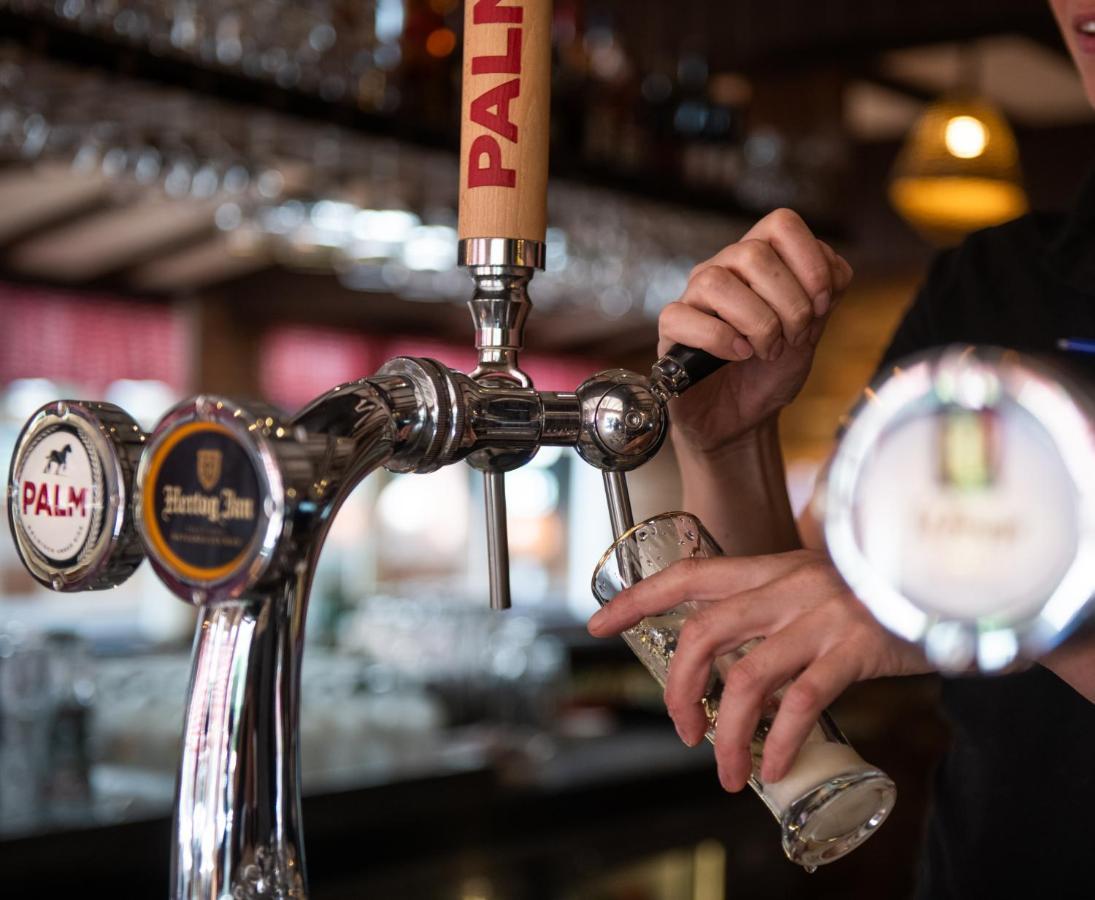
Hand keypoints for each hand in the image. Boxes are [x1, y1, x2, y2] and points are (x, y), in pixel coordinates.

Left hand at [586, 550, 930, 792]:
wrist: (946, 592)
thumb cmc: (870, 597)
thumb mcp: (810, 589)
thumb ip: (768, 613)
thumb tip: (725, 659)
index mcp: (768, 570)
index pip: (686, 575)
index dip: (637, 598)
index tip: (598, 623)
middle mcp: (785, 588)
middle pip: (704, 632)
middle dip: (678, 685)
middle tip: (679, 725)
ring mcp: (818, 618)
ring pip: (747, 676)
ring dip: (723, 729)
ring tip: (720, 764)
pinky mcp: (853, 650)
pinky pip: (803, 701)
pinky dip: (781, 739)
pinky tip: (774, 765)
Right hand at [660, 208, 852, 453]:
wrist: (745, 418)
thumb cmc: (771, 372)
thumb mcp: (812, 331)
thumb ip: (826, 294)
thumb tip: (831, 269)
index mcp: (759, 260)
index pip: (782, 224)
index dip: (811, 262)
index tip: (822, 305)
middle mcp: (724, 269)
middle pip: (753, 253)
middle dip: (788, 304)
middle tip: (794, 338)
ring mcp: (694, 297)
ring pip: (717, 282)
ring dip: (757, 323)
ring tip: (766, 351)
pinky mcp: (671, 329)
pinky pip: (685, 317)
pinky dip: (721, 340)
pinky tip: (739, 355)